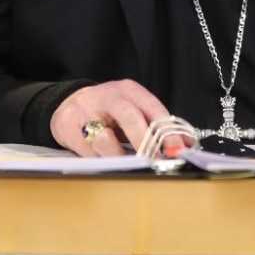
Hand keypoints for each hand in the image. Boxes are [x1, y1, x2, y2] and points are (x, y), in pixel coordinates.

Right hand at [50, 79, 177, 156]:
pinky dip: (98, 161)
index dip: (167, 130)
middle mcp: (108, 96)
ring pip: (105, 139)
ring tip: (125, 165)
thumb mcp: (133, 110)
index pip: (152, 108)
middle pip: (130, 117)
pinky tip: (103, 161)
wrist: (69, 104)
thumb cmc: (109, 112)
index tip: (178, 150)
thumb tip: (186, 146)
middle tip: (155, 161)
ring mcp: (86, 110)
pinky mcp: (68, 126)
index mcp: (129, 90)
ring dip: (118, 157)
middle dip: (145, 142)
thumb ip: (156, 126)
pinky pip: (87, 152)